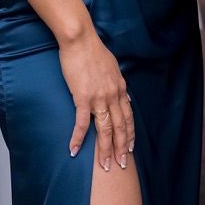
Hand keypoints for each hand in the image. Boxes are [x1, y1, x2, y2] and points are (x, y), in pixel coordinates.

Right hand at [60, 32, 135, 170]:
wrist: (80, 39)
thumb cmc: (93, 50)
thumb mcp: (113, 67)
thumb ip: (118, 83)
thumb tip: (125, 94)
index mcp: (120, 88)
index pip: (128, 117)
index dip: (129, 134)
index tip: (130, 148)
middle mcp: (113, 96)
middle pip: (120, 128)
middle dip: (121, 148)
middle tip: (121, 165)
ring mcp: (99, 98)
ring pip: (105, 130)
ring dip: (105, 150)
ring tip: (104, 165)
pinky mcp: (82, 98)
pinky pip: (82, 123)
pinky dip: (78, 138)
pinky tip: (74, 150)